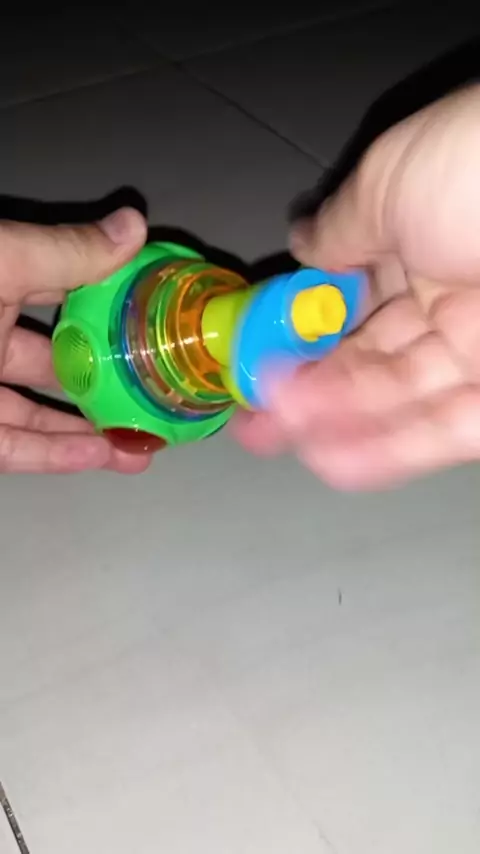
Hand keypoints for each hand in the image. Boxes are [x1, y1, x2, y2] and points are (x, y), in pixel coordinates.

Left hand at [0, 207, 148, 473]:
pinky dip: (55, 453)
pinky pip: (11, 444)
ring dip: (92, 428)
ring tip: (146, 446)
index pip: (67, 285)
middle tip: (164, 394)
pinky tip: (100, 459)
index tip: (164, 319)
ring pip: (39, 408)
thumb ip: (65, 253)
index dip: (117, 300)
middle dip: (112, 375)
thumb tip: (134, 227)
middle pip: (58, 354)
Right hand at [233, 84, 479, 488]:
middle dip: (306, 389)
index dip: (300, 330)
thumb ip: (339, 229)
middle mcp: (452, 299)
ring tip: (277, 442)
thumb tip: (301, 243)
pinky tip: (330, 461)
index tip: (256, 357)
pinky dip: (386, 450)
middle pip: (368, 358)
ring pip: (399, 401)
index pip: (351, 300)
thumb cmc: (478, 170)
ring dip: (336, 425)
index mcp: (424, 239)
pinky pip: (443, 431)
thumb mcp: (389, 182)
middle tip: (254, 418)